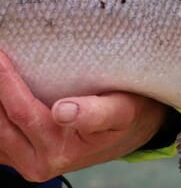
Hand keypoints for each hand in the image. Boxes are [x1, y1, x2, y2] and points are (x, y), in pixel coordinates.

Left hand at [0, 51, 167, 181]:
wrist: (131, 133)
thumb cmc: (128, 115)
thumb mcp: (122, 111)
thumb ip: (96, 114)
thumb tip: (62, 111)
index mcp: (62, 151)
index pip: (23, 112)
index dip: (6, 82)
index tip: (0, 55)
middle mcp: (40, 162)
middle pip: (1, 121)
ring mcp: (27, 161)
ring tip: (1, 66)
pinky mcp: (20, 156)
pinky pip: (0, 135)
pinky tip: (4, 91)